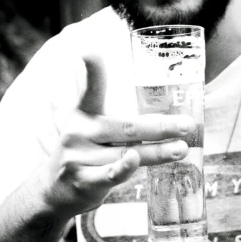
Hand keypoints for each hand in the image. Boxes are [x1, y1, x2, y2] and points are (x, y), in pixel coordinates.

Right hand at [37, 54, 191, 217]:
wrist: (55, 190)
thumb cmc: (86, 154)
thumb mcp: (94, 130)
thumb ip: (123, 123)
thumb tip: (172, 121)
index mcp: (85, 113)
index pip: (92, 89)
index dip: (93, 70)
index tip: (89, 51)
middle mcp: (80, 132)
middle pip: (125, 126)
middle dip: (159, 126)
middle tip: (186, 125)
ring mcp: (79, 157)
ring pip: (126, 152)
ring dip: (157, 152)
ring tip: (181, 148)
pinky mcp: (83, 181)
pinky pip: (109, 174)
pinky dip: (123, 168)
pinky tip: (134, 161)